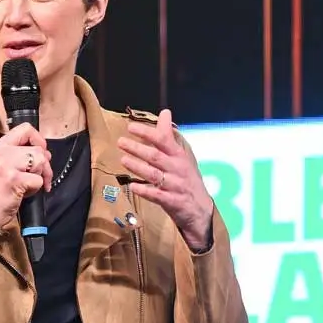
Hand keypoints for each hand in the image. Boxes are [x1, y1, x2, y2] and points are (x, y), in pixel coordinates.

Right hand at [0, 122, 51, 229]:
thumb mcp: (4, 165)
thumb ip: (21, 154)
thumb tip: (45, 152)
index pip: (26, 128)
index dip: (38, 139)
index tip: (40, 152)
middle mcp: (2, 152)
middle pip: (38, 149)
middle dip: (44, 165)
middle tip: (37, 176)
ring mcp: (7, 165)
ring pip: (41, 161)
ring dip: (41, 176)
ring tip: (28, 185)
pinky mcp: (14, 180)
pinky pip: (39, 179)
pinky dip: (37, 188)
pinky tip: (24, 192)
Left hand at [119, 108, 216, 251]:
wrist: (202, 211)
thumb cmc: (187, 180)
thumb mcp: (181, 156)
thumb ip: (169, 136)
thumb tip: (164, 112)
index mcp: (179, 156)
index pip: (163, 140)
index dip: (147, 133)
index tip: (131, 127)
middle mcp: (178, 169)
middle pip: (156, 156)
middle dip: (137, 148)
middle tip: (121, 142)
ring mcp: (175, 186)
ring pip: (154, 174)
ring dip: (138, 167)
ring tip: (123, 160)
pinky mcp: (172, 202)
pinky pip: (157, 195)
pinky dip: (144, 190)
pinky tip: (132, 186)